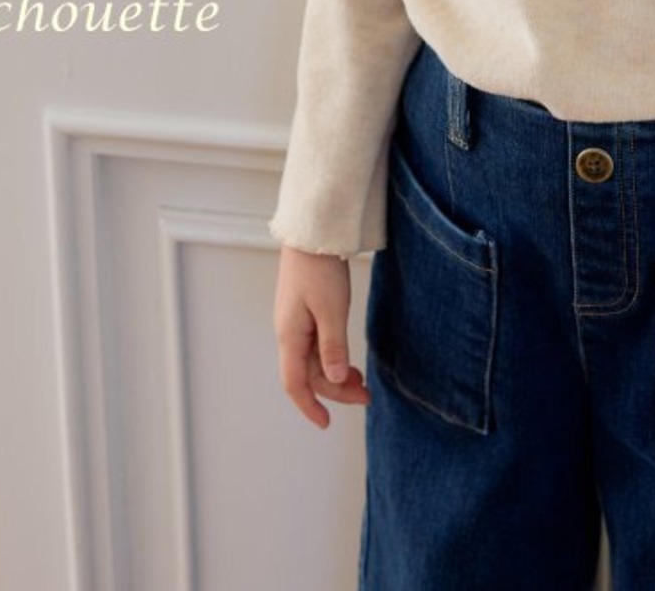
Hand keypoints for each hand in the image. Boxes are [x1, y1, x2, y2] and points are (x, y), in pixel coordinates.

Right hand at [273, 245, 372, 427]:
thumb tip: (335, 379)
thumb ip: (333, 347)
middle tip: (366, 396)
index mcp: (290, 336)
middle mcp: (289, 332)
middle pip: (308, 374)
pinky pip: (316, 344)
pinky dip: (334, 356)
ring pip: (314, 360)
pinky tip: (348, 358)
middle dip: (335, 389)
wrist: (312, 231)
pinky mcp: (305, 309)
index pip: (294, 384)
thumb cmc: (319, 268)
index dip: (309, 407)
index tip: (326, 423)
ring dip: (336, 374)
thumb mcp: (331, 310)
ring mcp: (296, 321)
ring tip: (361, 380)